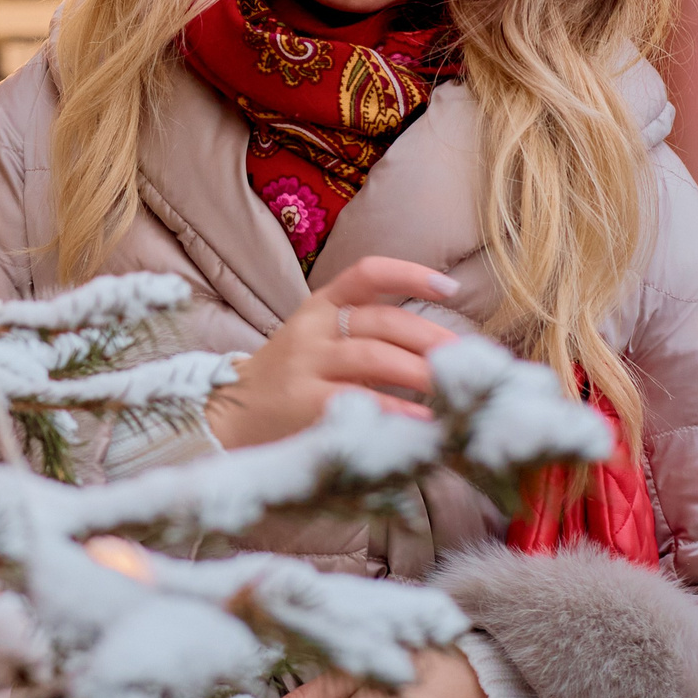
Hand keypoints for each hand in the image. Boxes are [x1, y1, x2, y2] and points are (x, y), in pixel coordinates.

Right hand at [206, 256, 459, 448]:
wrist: (228, 416)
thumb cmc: (288, 381)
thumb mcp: (317, 342)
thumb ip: (367, 336)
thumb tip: (441, 349)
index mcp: (319, 306)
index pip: (367, 274)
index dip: (410, 275)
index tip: (449, 289)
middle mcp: (311, 328)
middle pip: (383, 321)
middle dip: (433, 340)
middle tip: (470, 361)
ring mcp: (305, 364)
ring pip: (374, 356)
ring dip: (423, 373)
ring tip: (457, 390)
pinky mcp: (303, 403)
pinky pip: (359, 400)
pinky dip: (398, 411)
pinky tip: (425, 422)